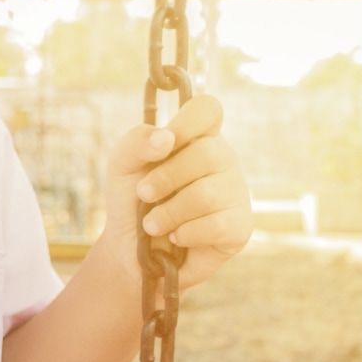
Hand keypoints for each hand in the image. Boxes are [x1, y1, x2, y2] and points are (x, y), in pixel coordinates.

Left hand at [95, 95, 250, 291]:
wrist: (133, 251)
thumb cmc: (132, 201)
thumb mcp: (122, 165)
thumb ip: (136, 142)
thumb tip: (166, 139)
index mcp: (197, 137)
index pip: (208, 110)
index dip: (186, 122)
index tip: (163, 145)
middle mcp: (222, 160)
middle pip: (208, 152)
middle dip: (167, 177)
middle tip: (144, 194)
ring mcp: (235, 192)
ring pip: (208, 194)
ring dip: (169, 212)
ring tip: (153, 224)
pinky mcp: (239, 227)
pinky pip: (216, 225)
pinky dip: (185, 234)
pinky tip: (176, 237)